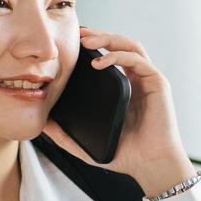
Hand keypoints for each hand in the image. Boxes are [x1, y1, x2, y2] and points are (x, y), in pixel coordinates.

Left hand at [41, 25, 195, 196]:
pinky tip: (99, 62)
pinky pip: (136, 60)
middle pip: (120, 45)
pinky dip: (117, 56)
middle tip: (78, 35)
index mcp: (125, 89)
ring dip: (108, 39)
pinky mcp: (157, 83)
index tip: (72, 44)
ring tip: (87, 41)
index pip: (110, 57)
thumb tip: (43, 126)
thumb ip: (66, 136)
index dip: (94, 46)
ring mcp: (149, 80)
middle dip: (99, 36)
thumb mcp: (88, 145)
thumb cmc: (126, 155)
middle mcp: (138, 80)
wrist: (150, 165)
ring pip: (130, 46)